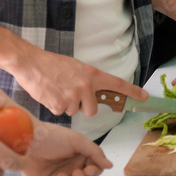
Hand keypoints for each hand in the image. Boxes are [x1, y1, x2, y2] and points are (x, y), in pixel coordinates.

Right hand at [13, 47, 147, 116]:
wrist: (30, 62)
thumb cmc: (52, 64)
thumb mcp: (76, 68)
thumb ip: (88, 80)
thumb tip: (96, 92)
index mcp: (91, 74)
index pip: (116, 84)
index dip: (132, 92)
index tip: (145, 97)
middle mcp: (85, 85)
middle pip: (92, 110)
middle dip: (82, 106)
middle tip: (69, 93)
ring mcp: (73, 95)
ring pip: (75, 112)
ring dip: (67, 105)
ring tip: (57, 90)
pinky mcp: (60, 104)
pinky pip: (61, 113)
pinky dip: (55, 106)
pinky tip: (49, 94)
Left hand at [22, 123, 111, 175]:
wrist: (28, 142)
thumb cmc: (52, 137)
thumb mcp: (77, 140)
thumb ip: (95, 152)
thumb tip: (110, 165)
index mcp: (82, 156)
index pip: (97, 169)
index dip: (95, 172)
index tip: (88, 168)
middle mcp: (75, 167)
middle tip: (75, 173)